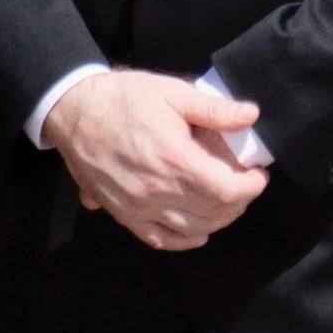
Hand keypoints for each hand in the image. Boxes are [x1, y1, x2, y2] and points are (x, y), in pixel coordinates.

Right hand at [43, 70, 266, 250]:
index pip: (227, 191)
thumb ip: (213, 109)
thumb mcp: (172, 92)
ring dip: (217, 219)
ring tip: (226, 200)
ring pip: (192, 230)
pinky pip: (161, 240)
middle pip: (214, 213)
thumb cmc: (124, 98)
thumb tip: (251, 115)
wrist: (74, 111)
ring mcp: (139, 208)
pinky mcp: (124, 215)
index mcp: (174, 159)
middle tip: (245, 183)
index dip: (250, 187)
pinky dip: (185, 240)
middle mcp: (158, 191)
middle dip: (239, 201)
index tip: (258, 174)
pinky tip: (197, 229)